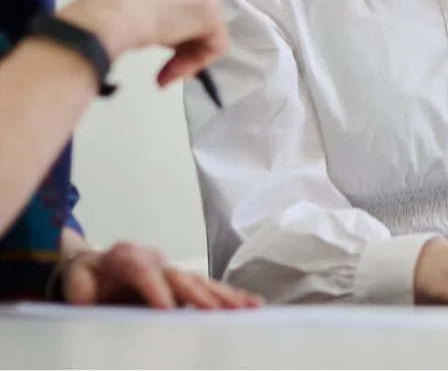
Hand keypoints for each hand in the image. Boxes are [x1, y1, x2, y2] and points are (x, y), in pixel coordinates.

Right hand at [58, 0, 228, 85]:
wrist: (113, 13)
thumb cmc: (112, 10)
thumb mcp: (136, 7)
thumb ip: (154, 13)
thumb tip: (158, 32)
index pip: (187, 7)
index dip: (178, 34)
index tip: (162, 51)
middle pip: (199, 23)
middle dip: (183, 49)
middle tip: (163, 69)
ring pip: (206, 37)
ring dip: (185, 61)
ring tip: (162, 76)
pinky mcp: (212, 17)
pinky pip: (214, 47)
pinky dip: (194, 65)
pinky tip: (171, 73)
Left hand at [58, 242, 261, 308]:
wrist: (94, 267)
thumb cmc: (87, 276)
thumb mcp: (74, 279)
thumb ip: (79, 288)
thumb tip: (86, 299)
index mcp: (127, 256)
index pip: (143, 270)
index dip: (156, 288)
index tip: (167, 309)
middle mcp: (156, 260)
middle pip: (180, 276)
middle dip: (200, 294)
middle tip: (218, 311)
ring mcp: (172, 270)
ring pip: (200, 282)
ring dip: (224, 295)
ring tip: (248, 307)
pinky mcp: (182, 283)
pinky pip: (207, 289)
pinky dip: (229, 296)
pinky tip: (251, 304)